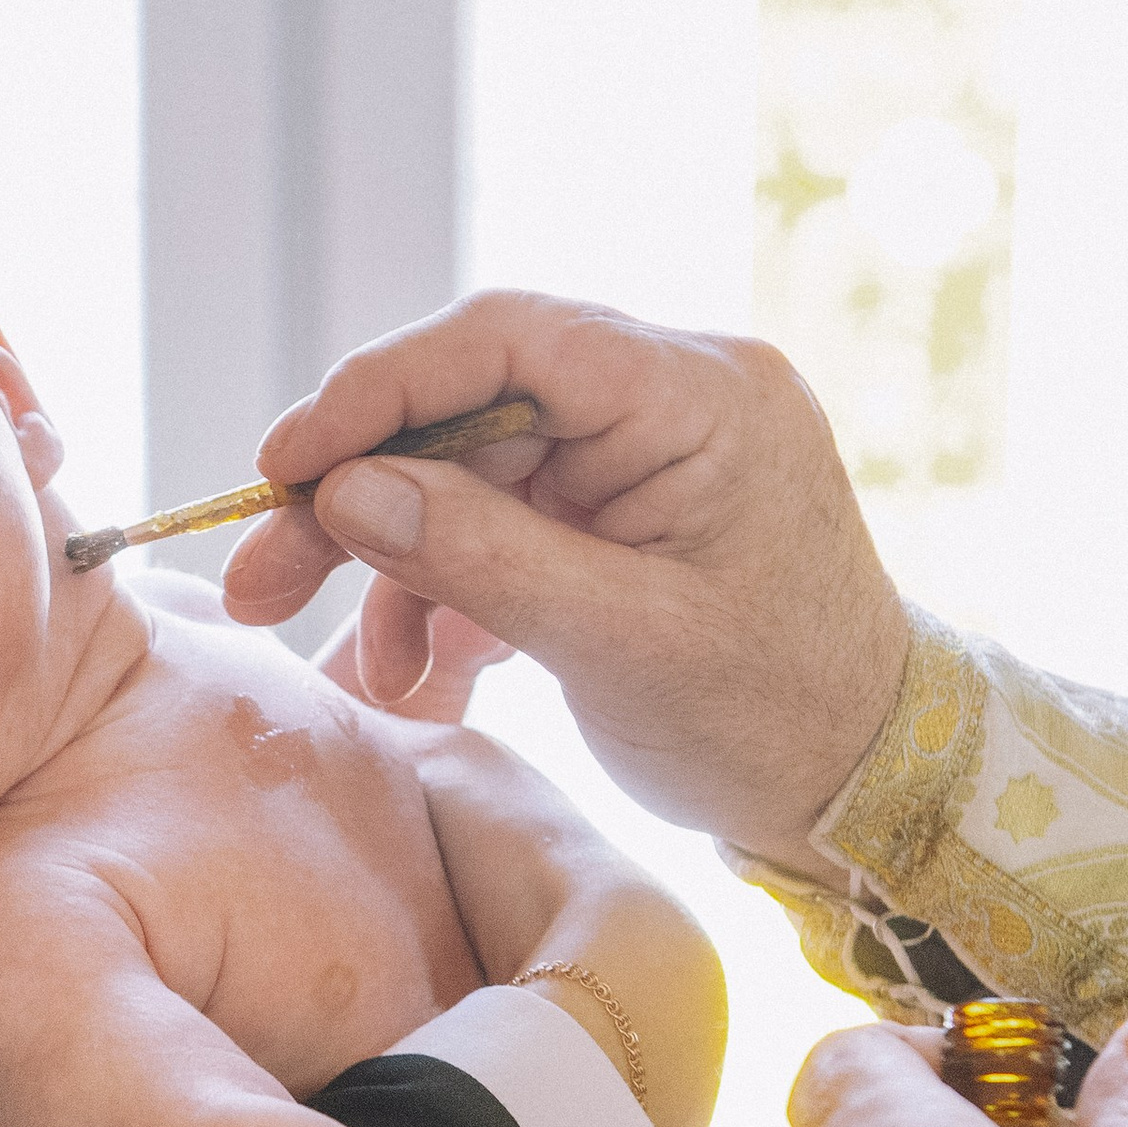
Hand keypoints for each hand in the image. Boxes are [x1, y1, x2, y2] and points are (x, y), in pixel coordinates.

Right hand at [220, 293, 910, 867]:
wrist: (870, 787)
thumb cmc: (777, 719)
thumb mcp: (619, 645)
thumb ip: (482, 558)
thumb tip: (346, 491)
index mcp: (699, 394)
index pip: (506, 339)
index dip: (376, 391)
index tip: (282, 465)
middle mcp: (671, 396)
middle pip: (467, 409)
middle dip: (359, 499)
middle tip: (257, 582)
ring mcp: (644, 454)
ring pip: (470, 475)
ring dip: (396, 569)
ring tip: (364, 676)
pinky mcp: (622, 513)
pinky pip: (505, 525)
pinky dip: (448, 598)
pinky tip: (414, 673)